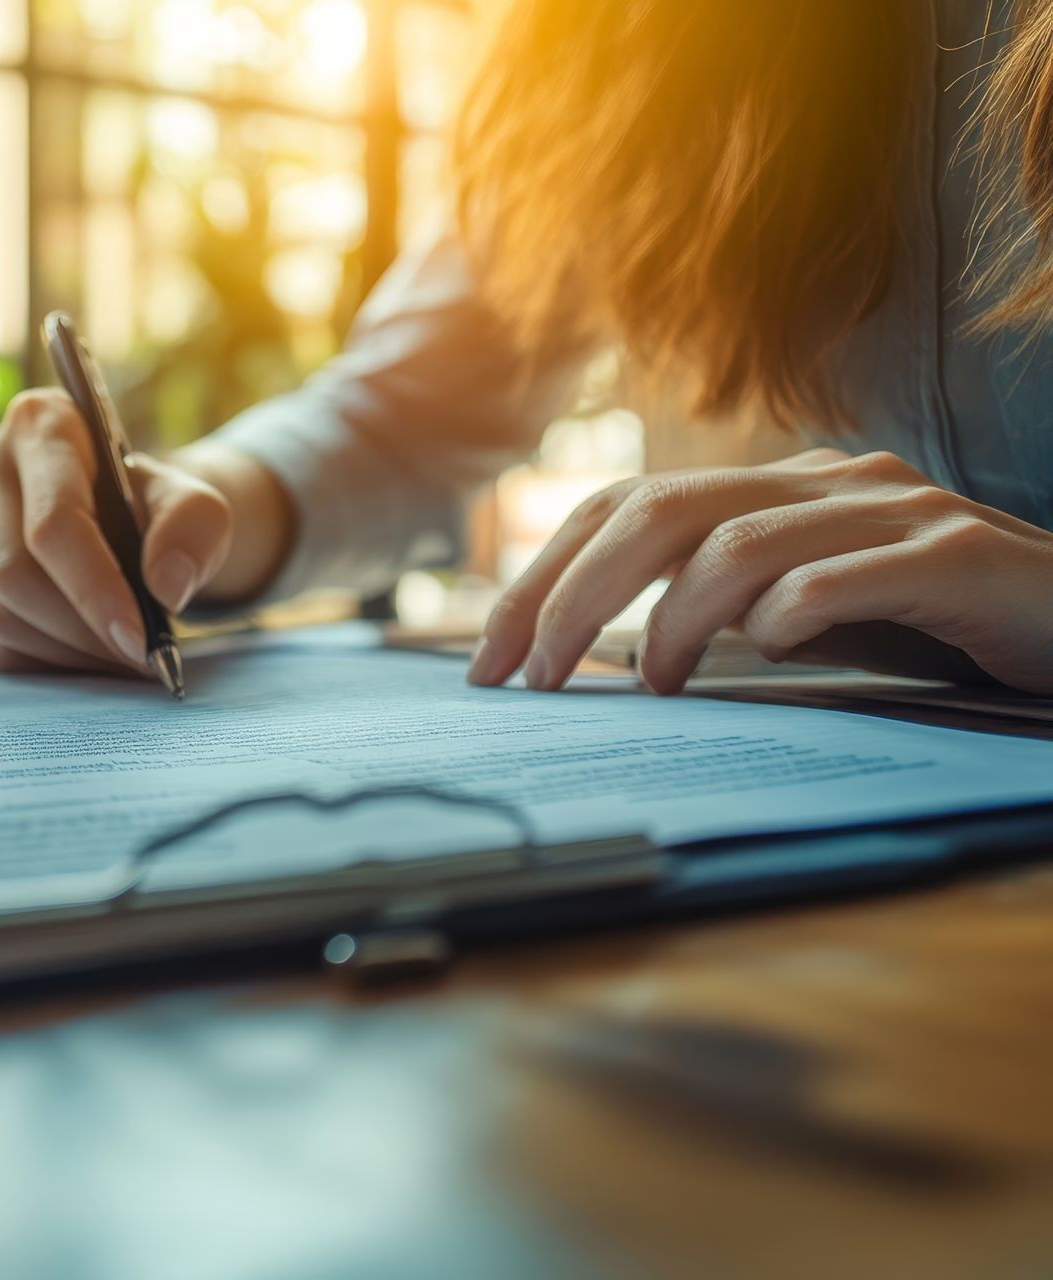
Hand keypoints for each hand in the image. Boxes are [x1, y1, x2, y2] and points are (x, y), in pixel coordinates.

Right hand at [0, 389, 233, 672]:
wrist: (119, 519)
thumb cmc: (153, 508)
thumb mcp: (196, 504)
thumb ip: (196, 530)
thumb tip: (165, 587)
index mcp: (41, 425)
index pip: (54, 522)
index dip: (95, 589)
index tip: (139, 641)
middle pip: (13, 574)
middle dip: (82, 632)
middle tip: (137, 659)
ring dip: (63, 655)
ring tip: (115, 659)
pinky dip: (37, 664)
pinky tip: (79, 658)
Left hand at [467, 449, 1052, 694]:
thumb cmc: (936, 629)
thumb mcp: (810, 615)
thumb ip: (724, 613)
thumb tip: (608, 656)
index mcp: (780, 490)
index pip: (626, 505)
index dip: (544, 575)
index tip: (491, 658)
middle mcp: (828, 484)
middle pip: (659, 512)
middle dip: (573, 595)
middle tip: (529, 675)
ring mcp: (895, 513)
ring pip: (736, 543)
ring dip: (672, 622)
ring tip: (655, 684)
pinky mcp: (956, 559)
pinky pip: (842, 577)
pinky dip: (786, 617)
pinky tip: (766, 653)